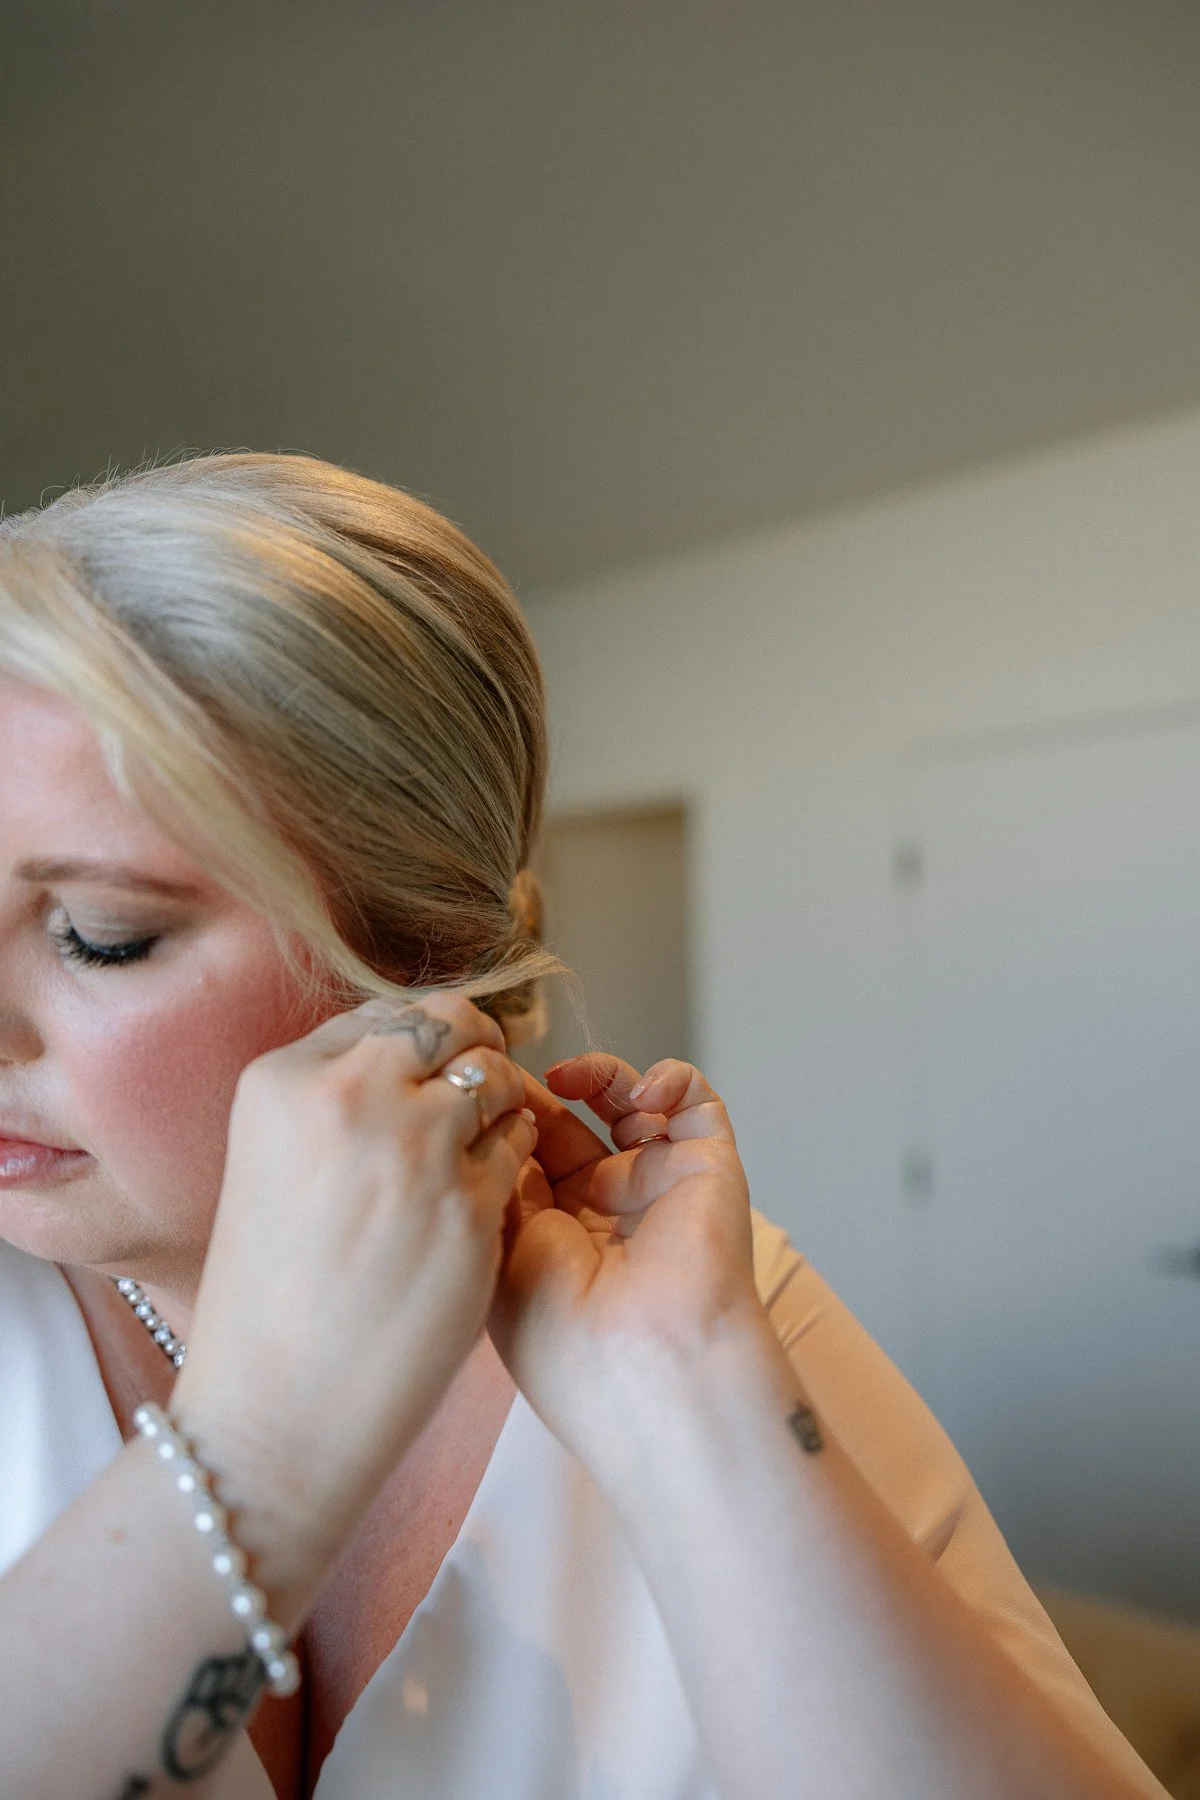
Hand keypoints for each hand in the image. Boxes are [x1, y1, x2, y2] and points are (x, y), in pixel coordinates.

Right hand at [171, 993, 535, 1579]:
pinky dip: (513, 1162)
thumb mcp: (271, 1162)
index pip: (385, 1014)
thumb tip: (411, 1058)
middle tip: (474, 1095)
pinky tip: (483, 1201)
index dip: (419, 1046)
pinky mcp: (469, 1206)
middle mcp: (350, 1097)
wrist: (274, 1411)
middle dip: (472, 1053)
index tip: (425, 1078)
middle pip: (451, 1024)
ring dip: (500, 1107)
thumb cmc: (272, 1299)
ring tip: (473, 1157)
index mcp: (284, 1080)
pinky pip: (520, 1146)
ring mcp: (415, 1149)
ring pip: (497, 1078)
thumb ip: (335, 1101)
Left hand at [489, 1051, 768, 1473]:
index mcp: (552, 1241)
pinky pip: (699, 1108)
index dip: (504, 1119)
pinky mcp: (709, 1171)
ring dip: (603, 1077)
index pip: (527, 1161)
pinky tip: (644, 1093)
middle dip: (542, 1095)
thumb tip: (496, 1116)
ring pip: (633, 1107)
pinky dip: (674, 1081)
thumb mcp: (497, 1247)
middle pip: (573, 1127)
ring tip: (573, 1078)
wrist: (643, 1365)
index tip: (479, 1089)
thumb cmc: (560, 1330)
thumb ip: (497, 1175)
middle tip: (514, 1077)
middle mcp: (605, 1214)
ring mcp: (657, 1190)